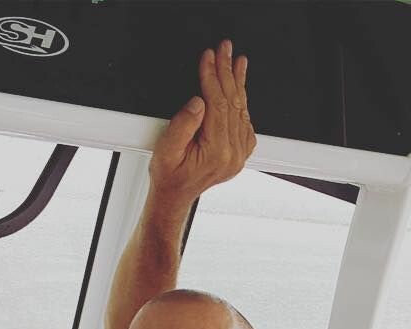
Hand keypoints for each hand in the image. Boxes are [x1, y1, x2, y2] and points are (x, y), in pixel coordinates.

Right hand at [149, 41, 255, 209]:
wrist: (174, 197)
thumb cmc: (168, 177)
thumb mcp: (166, 150)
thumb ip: (183, 125)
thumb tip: (199, 101)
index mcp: (217, 153)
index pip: (218, 105)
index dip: (212, 77)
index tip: (208, 58)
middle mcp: (232, 154)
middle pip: (233, 104)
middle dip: (227, 72)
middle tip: (224, 50)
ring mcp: (238, 155)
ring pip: (241, 110)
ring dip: (238, 83)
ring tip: (236, 62)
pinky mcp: (239, 154)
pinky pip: (244, 122)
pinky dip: (241, 102)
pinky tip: (238, 88)